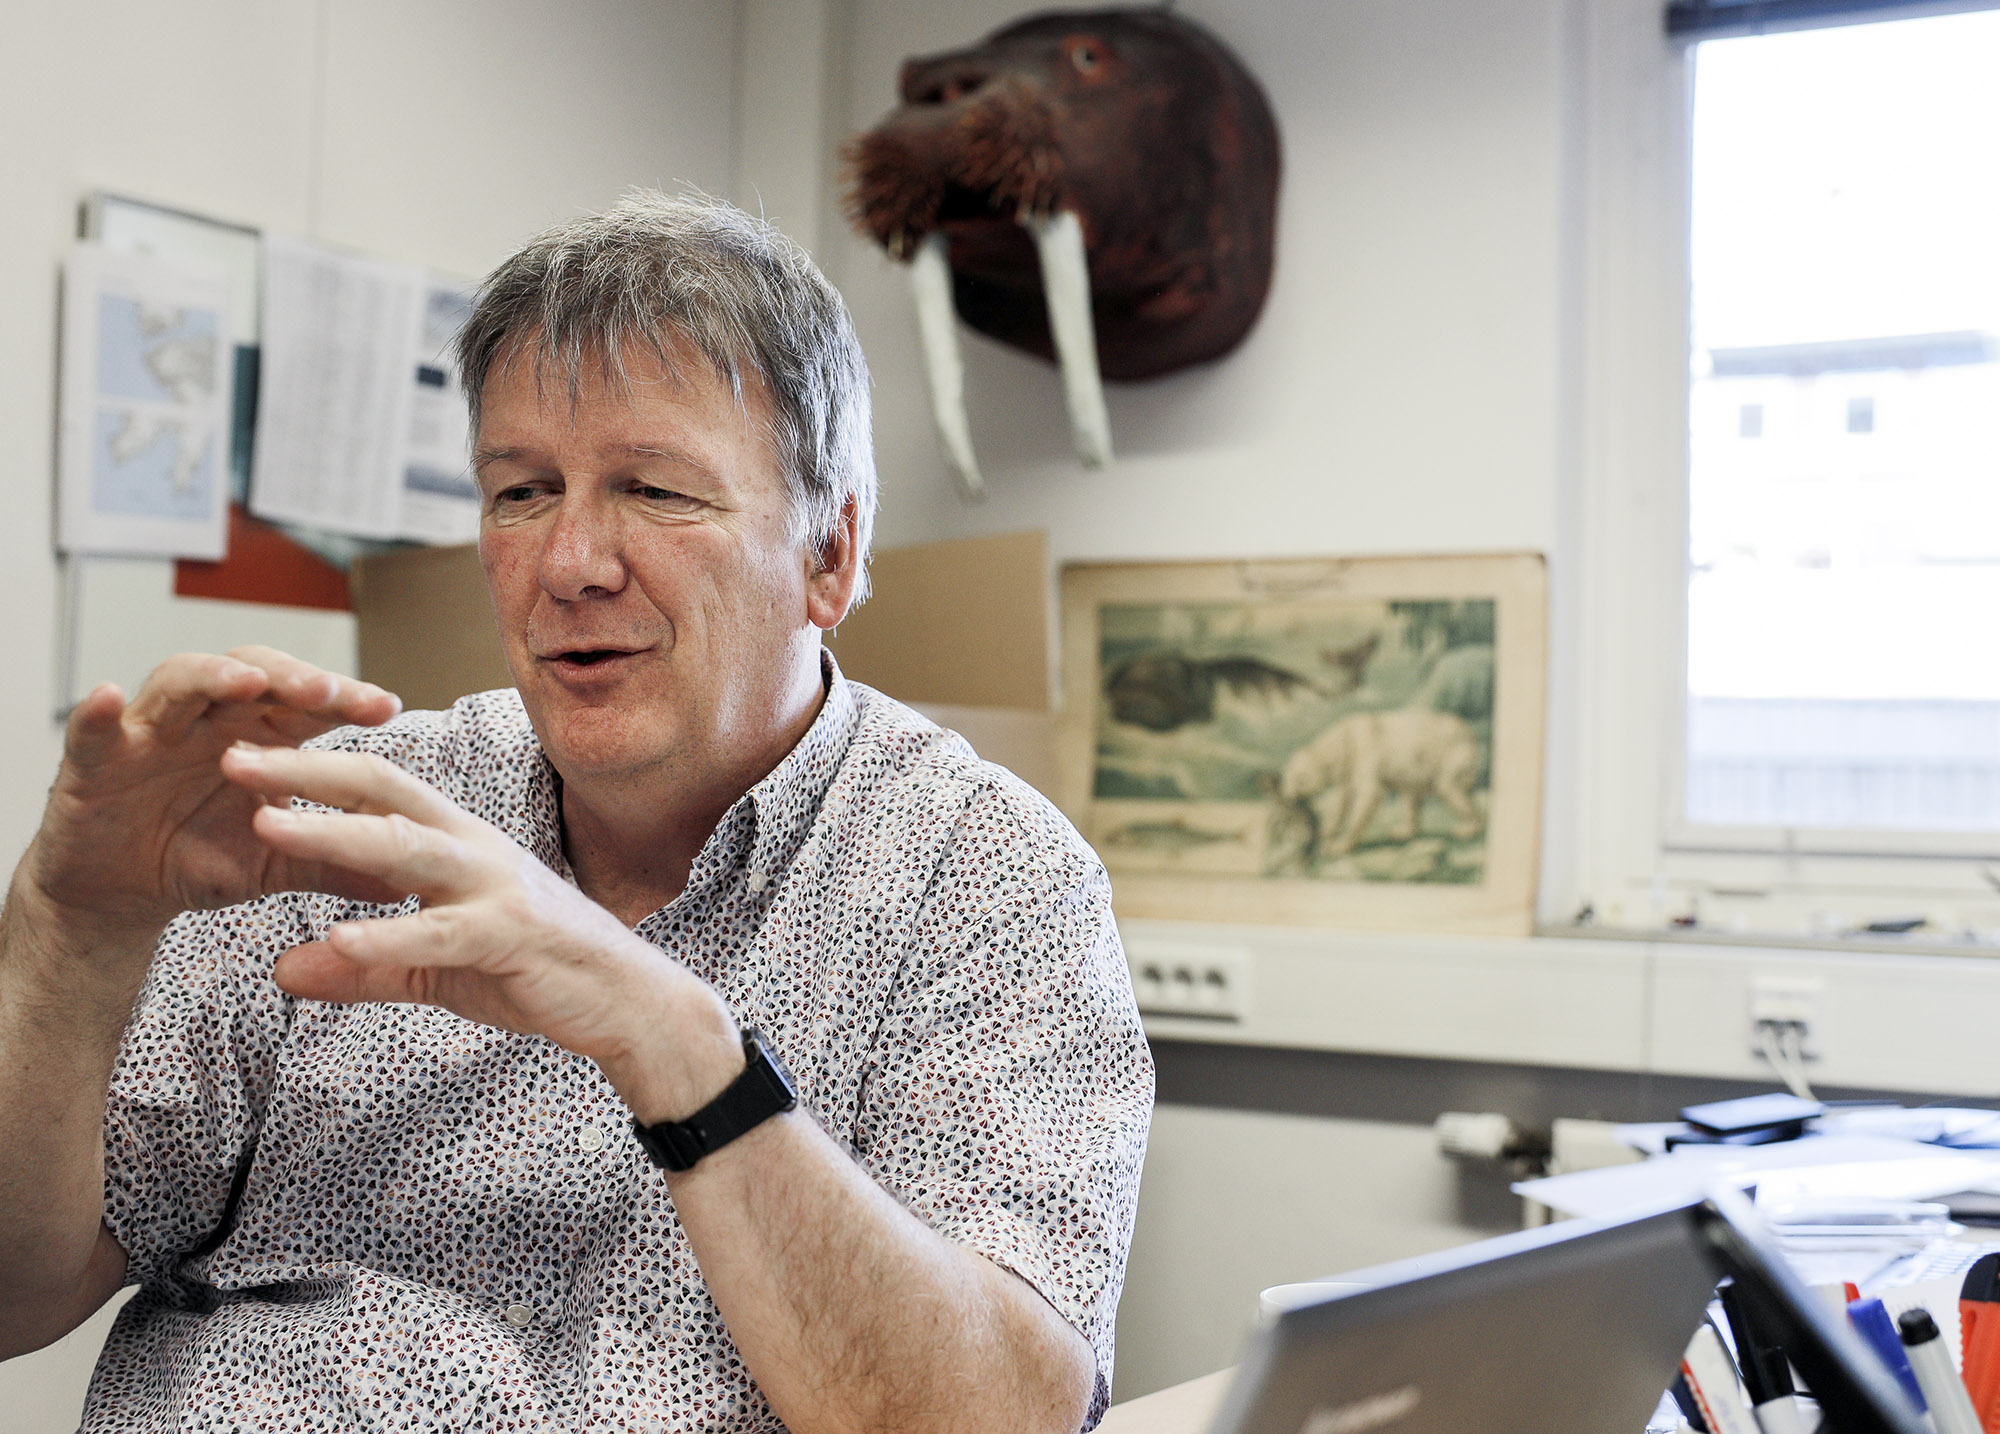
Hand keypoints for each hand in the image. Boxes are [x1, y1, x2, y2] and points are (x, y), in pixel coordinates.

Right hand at [21, 648, 401, 957]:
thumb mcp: (276, 866)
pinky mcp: (90, 763)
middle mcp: (208, 720)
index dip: (345, 700)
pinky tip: (107, 696)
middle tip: (326, 690)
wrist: (122, 896)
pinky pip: (89, 731)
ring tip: (247, 681)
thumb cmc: (200, 860)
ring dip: (214, 676)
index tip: (388, 707)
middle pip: (253, 674)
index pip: (307, 704)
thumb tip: (412, 878)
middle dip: (290, 677)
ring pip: (180, 682)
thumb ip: (336, 863)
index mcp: (258, 736)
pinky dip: (95, 713)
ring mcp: (148, 734)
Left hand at [221, 745, 741, 1117]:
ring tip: (267, 826)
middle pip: (384, 792)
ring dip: (332, 834)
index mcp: (458, 843)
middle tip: (233, 759)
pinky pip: (441, 932)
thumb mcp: (434, 967)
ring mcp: (496, 887)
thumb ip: (362, 965)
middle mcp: (475, 848)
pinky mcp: (512, 934)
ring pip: (406, 847)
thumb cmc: (534, 971)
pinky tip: (335, 941)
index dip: (312, 770)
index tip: (245, 758)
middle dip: (307, 773)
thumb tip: (283, 970)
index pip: (378, 788)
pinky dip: (387, 936)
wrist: (626, 1001)